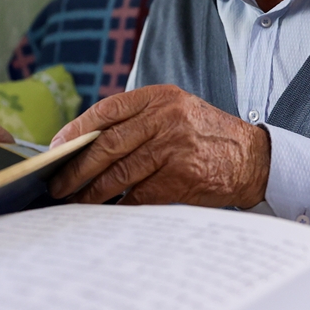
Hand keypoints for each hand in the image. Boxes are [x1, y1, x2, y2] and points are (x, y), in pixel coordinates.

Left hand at [48, 85, 269, 208]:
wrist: (253, 159)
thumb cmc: (207, 137)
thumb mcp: (176, 113)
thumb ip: (139, 121)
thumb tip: (87, 145)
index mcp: (160, 98)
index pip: (107, 110)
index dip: (77, 130)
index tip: (56, 148)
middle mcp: (166, 118)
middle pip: (107, 144)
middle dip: (77, 167)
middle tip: (58, 183)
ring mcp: (174, 148)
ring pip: (119, 172)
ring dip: (92, 192)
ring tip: (75, 202)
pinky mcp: (181, 177)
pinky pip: (139, 194)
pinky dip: (119, 205)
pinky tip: (106, 211)